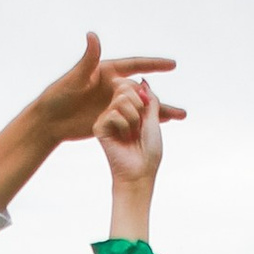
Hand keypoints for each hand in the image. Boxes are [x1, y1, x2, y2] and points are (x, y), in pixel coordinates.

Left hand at [0, 35, 179, 207]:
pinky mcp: (110, 119)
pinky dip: (146, 122)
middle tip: (180, 102)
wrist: (49, 121)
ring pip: (140, 107)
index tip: (172, 64)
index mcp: (107, 72)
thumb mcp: (74, 78)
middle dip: (160, 97)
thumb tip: (93, 35)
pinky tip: (161, 126)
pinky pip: (132, 120)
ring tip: (180, 117)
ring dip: (159, 112)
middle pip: (142, 90)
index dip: (153, 64)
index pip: (135, 65)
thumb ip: (88, 59)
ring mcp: (113, 104)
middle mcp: (113, 87)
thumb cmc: (57, 96)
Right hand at [95, 72, 175, 232]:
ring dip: (133, 118)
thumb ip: (149, 99)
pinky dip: (124, 126)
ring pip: (121, 99)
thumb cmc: (150, 150)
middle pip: (127, 88)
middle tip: (138, 127)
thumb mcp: (154, 119)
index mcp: (130, 110)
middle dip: (139, 106)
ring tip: (131, 134)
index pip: (134, 88)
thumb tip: (142, 82)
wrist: (140, 172)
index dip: (143, 98)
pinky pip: (113, 113)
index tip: (146, 117)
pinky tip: (122, 140)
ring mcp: (107, 119)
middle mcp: (116, 112)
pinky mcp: (99, 127)